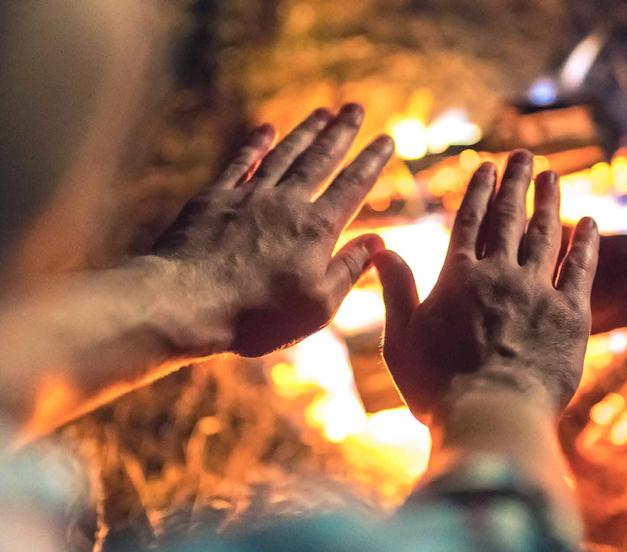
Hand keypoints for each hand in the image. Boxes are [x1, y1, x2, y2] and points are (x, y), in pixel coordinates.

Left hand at [151, 104, 393, 356]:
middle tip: (356, 108)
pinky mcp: (213, 199)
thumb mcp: (318, 305)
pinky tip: (267, 130)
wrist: (186, 303)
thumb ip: (349, 269)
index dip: (372, 161)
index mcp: (317, 230)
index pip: (353, 186)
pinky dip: (255, 145)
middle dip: (341, 132)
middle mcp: (287, 203)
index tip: (387, 139)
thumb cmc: (257, 315)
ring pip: (284, 155)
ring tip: (322, 112)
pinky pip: (240, 163)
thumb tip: (378, 241)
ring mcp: (248, 197)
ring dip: (305, 132)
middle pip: (320, 159)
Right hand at [375, 150, 599, 424]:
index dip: (480, 191)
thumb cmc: (438, 388)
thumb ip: (397, 291)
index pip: (469, 221)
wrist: (492, 417)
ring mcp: (538, 292)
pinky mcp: (571, 315)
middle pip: (509, 219)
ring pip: (546, 235)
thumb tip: (383, 250)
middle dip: (516, 184)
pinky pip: (581, 269)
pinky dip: (586, 243)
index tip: (487, 166)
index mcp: (458, 277)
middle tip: (525, 156)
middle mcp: (500, 274)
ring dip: (549, 202)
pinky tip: (590, 223)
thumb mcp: (401, 340)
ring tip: (551, 176)